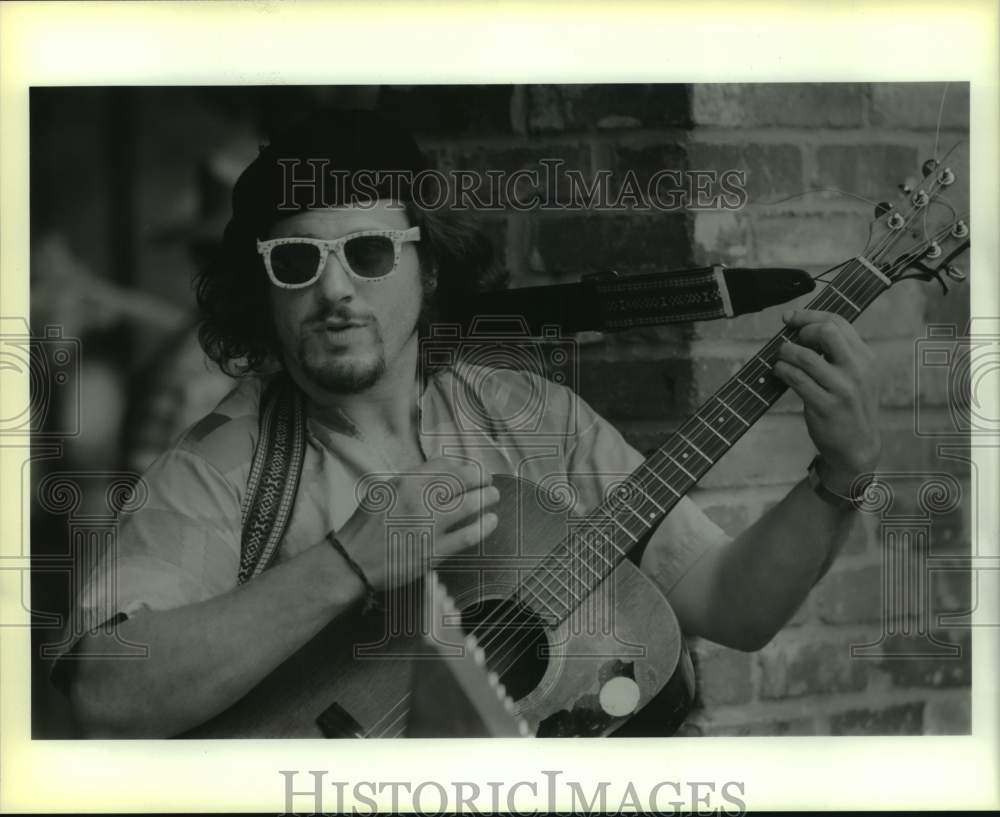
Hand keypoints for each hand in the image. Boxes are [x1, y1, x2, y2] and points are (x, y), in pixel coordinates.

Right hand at [335, 457, 499, 590]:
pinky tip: (491, 521)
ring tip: (493, 497)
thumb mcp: (384, 492)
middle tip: (487, 481)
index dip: (463, 465)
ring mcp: (428, 526)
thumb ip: (410, 481)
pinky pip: (467, 536)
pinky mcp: (434, 551)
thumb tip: (439, 471)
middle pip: (462, 480)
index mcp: (405, 482)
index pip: (444, 465)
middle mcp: (419, 500)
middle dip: (480, 478)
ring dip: (487, 498)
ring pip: (470, 505)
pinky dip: (484, 526)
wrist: (354, 562)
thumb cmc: (366, 526)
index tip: (471, 469)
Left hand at [773, 309, 881, 491]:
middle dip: (802, 330)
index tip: (790, 318)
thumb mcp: (856, 376)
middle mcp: (858, 370)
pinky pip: (797, 379)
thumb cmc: (849, 407)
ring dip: (786, 353)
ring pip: (806, 357)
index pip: (839, 322)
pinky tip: (779, 371)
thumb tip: (803, 329)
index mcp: (866, 358)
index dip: (809, 315)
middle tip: (790, 341)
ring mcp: (843, 388)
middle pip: (826, 332)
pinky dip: (782, 370)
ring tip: (780, 358)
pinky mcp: (826, 405)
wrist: (856, 446)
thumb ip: (840, 354)